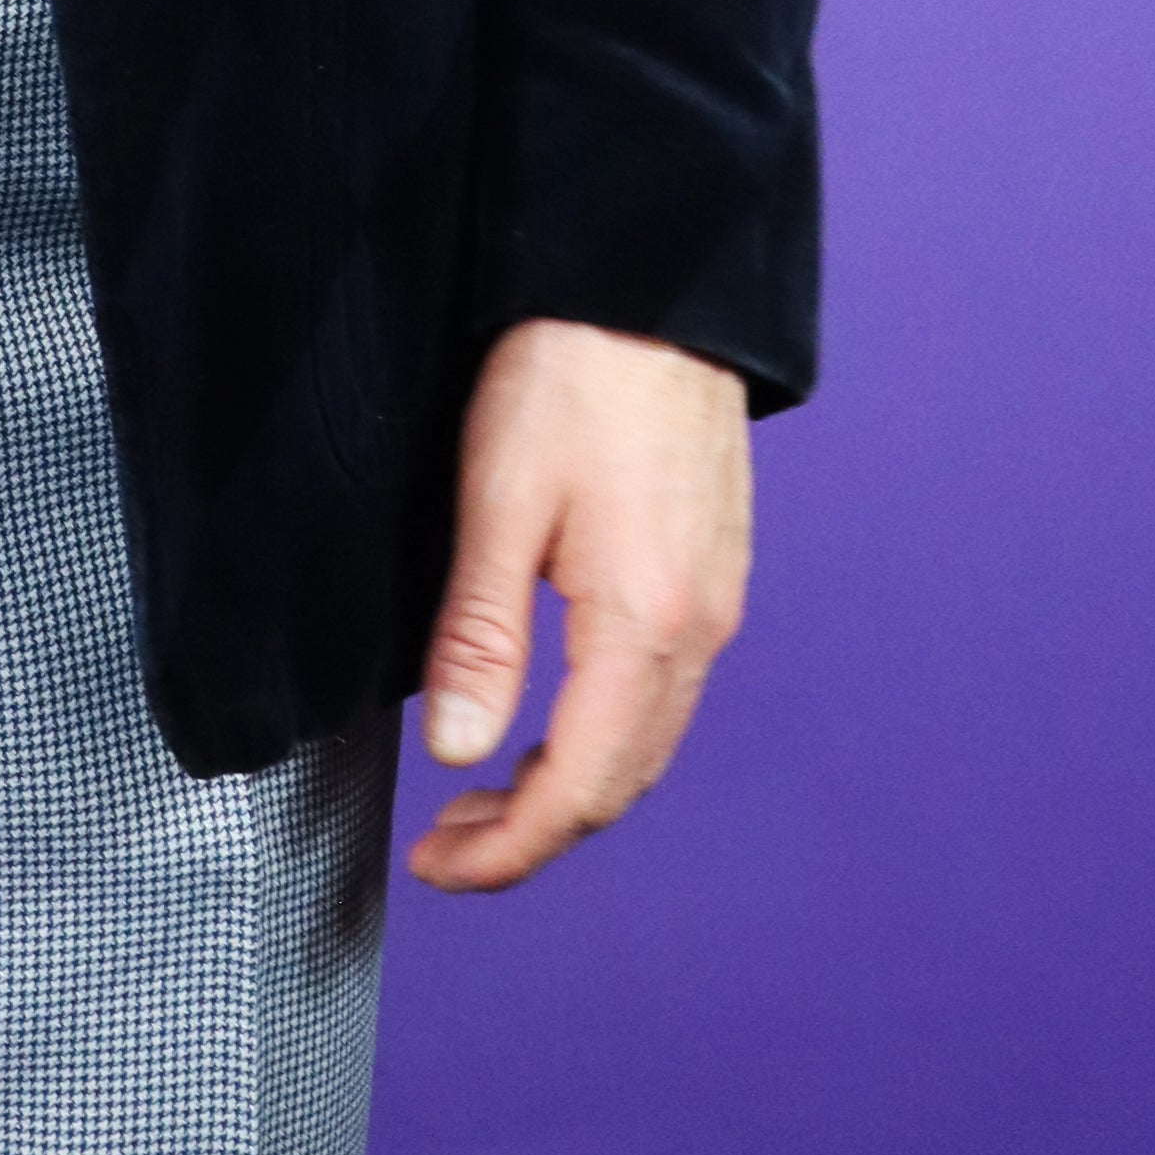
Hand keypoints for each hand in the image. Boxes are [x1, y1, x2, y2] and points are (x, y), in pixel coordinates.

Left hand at [408, 316, 749, 893]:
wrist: (648, 283)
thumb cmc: (567, 372)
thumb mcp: (498, 500)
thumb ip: (480, 635)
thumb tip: (457, 752)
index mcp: (646, 624)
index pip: (581, 789)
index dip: (508, 850)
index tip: (438, 870)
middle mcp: (700, 629)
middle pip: (623, 782)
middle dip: (534, 833)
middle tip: (448, 847)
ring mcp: (717, 601)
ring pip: (647, 742)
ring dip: (570, 788)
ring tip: (484, 798)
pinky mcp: (712, 569)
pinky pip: (664, 691)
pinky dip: (604, 736)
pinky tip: (551, 722)